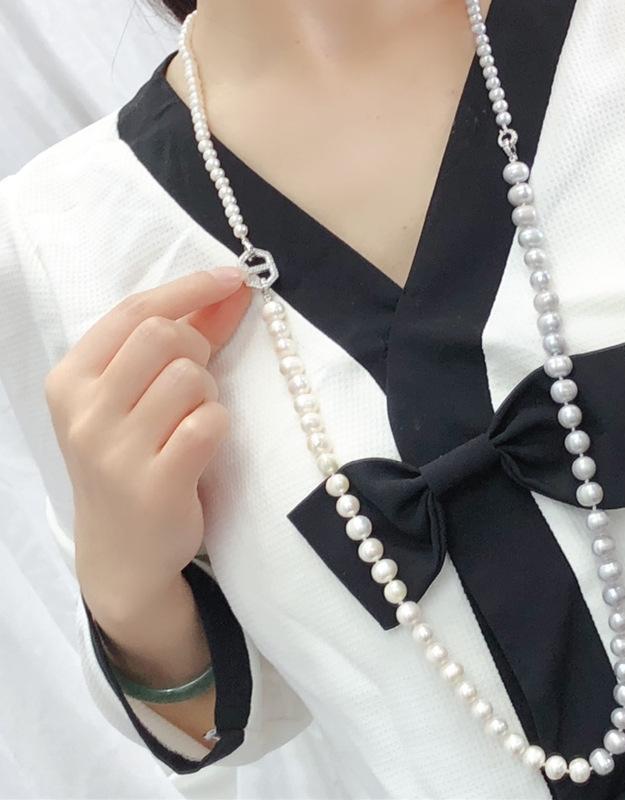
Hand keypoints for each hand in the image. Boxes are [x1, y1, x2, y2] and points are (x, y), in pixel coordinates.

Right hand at [45, 267, 249, 621]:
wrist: (121, 549)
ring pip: (188, 377)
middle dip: (195, 348)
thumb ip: (176, 341)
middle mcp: (84, 411)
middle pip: (163, 335)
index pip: (133, 311)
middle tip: (196, 380)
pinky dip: (218, 425)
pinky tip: (203, 445)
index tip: (233, 277)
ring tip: (193, 418)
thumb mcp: (131, 398)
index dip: (189, 288)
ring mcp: (114, 451)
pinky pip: (208, 422)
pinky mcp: (154, 484)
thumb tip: (232, 288)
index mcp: (70, 380)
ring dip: (208, 392)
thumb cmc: (131, 460)